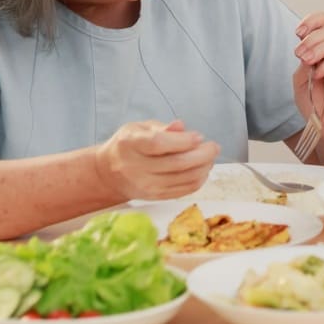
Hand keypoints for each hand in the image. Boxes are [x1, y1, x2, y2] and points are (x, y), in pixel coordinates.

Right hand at [94, 119, 218, 200]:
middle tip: (214, 146)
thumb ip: (162, 128)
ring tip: (210, 157)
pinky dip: (199, 180)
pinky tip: (203, 169)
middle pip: (176, 164)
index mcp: (130, 144)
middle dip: (202, 154)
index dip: (183, 141)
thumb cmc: (129, 145)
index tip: (199, 136)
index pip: (159, 144)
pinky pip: (184, 190)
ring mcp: (145, 186)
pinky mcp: (154, 197)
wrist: (110, 173)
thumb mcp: (140, 128)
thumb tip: (181, 126)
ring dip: (204, 167)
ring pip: (184, 179)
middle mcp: (136, 168)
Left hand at [292, 12, 323, 139]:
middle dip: (310, 40)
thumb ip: (303, 64)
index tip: (298, 32)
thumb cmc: (314, 101)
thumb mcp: (300, 80)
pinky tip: (317, 75)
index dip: (312, 21)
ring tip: (306, 61)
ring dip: (318, 49)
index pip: (323, 23)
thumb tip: (308, 51)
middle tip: (299, 54)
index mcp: (322, 50)